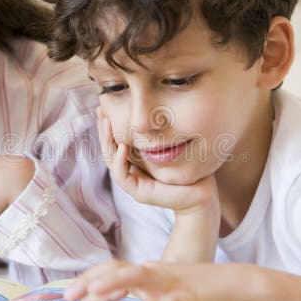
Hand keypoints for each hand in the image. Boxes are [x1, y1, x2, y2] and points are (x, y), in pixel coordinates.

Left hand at [64, 259, 249, 300]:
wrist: (243, 284)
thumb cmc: (208, 291)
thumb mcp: (175, 296)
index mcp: (150, 273)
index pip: (113, 271)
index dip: (89, 279)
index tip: (70, 294)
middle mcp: (155, 275)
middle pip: (116, 272)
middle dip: (90, 283)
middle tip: (68, 298)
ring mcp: (171, 285)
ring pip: (137, 278)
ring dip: (113, 284)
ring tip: (93, 293)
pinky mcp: (189, 299)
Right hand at [96, 107, 216, 214]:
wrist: (200, 193)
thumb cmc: (187, 168)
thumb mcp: (166, 146)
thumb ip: (155, 134)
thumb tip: (148, 111)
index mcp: (134, 162)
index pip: (114, 142)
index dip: (107, 126)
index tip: (103, 108)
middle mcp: (130, 172)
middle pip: (108, 149)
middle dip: (103, 130)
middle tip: (100, 111)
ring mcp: (132, 183)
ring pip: (110, 161)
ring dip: (107, 141)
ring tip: (107, 122)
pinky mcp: (138, 192)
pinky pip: (121, 175)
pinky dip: (119, 160)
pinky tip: (122, 145)